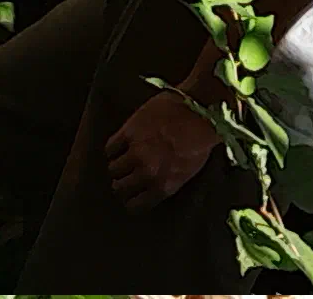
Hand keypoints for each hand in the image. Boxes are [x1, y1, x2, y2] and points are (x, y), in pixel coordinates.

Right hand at [106, 85, 219, 207]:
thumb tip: (153, 187)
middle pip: (119, 188)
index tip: (131, 194)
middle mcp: (148, 173)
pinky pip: (110, 148)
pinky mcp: (130, 132)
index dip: (131, 199)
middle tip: (125, 175)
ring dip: (117, 165)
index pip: (135, 205)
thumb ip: (167, 182)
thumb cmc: (201, 138)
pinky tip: (120, 144)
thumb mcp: (189, 170)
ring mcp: (137, 152)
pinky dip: (113, 148)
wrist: (202, 108)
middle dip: (122, 183)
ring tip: (122, 159)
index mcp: (164, 186)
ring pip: (113, 169)